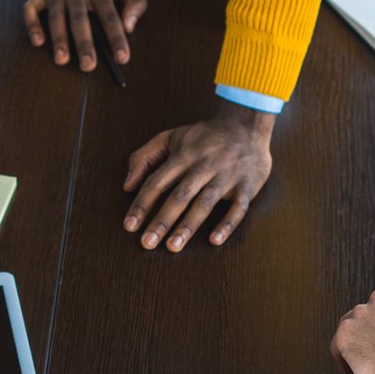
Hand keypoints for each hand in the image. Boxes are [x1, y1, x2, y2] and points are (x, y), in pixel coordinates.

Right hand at [22, 0, 147, 71]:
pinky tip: (37, 41)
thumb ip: (135, 2)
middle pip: (80, 20)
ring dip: (58, 39)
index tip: (122, 57)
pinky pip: (31, 9)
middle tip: (88, 66)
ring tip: (61, 60)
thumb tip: (130, 26)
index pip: (110, 16)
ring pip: (56, 17)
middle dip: (84, 44)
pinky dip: (32, 25)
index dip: (116, 38)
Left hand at [123, 104, 273, 249]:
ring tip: (172, 246)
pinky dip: (227, 224)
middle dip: (162, 220)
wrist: (247, 127)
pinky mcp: (247, 186)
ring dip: (188, 226)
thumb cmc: (203, 137)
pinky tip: (214, 240)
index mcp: (183, 155)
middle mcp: (204, 165)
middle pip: (180, 196)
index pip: (157, 182)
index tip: (130, 226)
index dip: (142, 204)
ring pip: (205, 203)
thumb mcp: (170, 138)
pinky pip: (238, 207)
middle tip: (147, 243)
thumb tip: (127, 186)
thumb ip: (144, 157)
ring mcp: (227, 175)